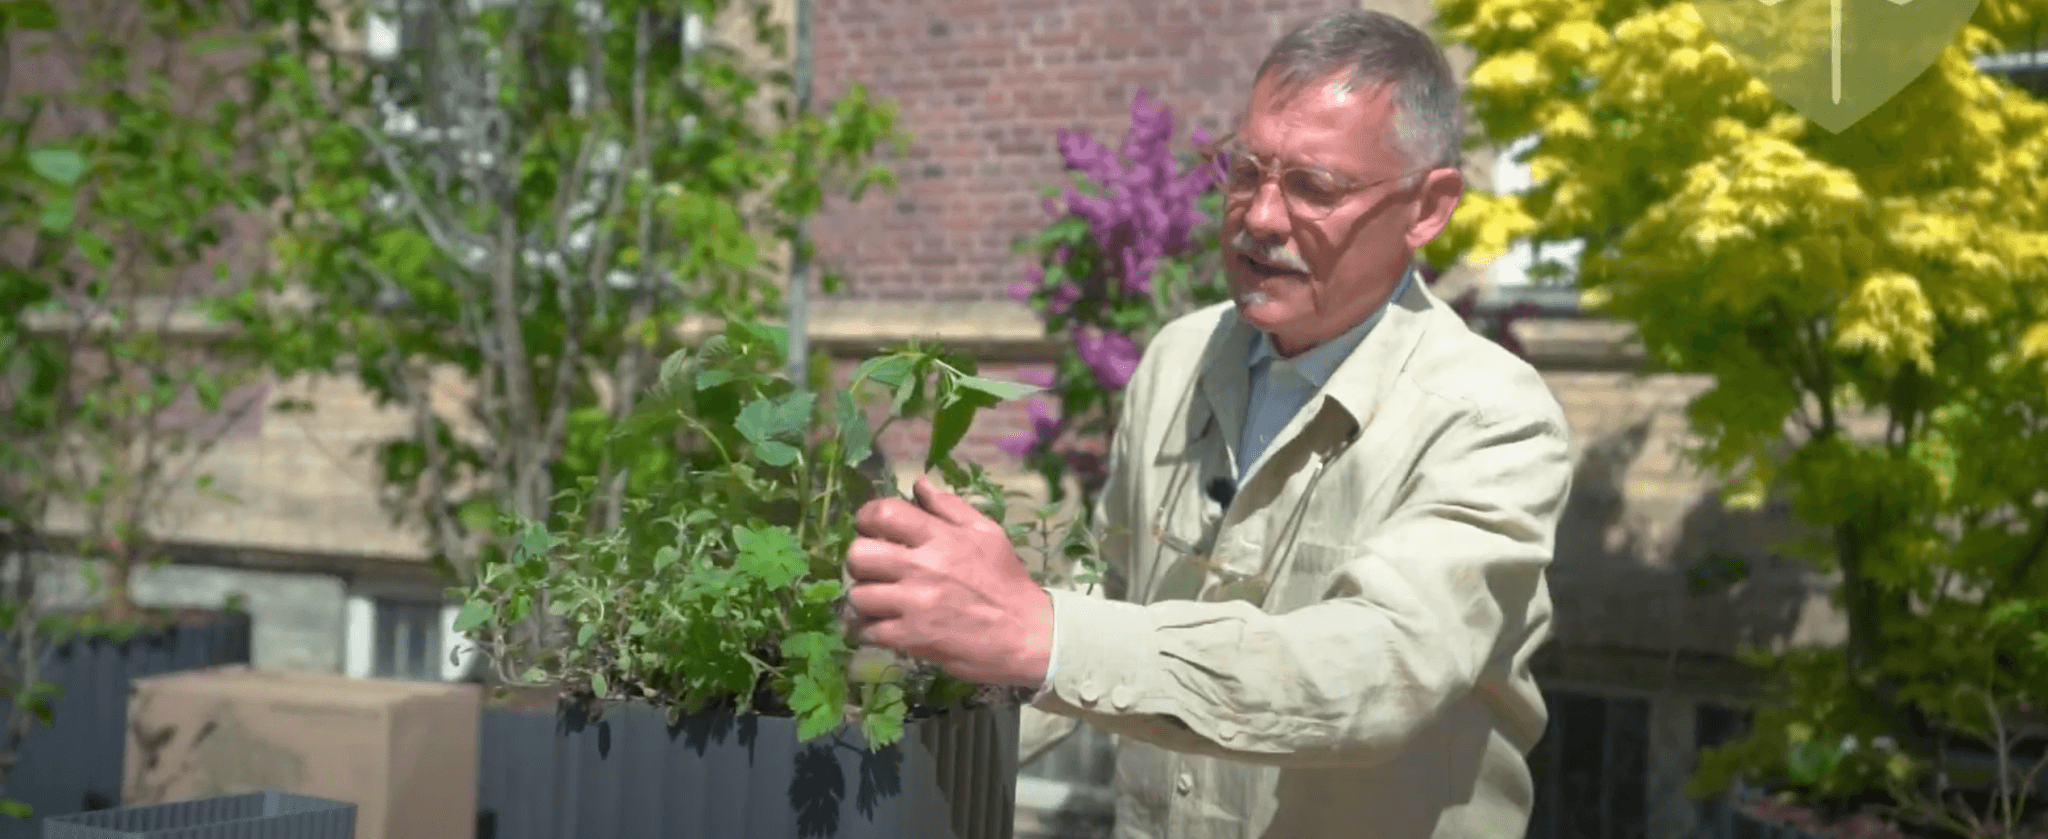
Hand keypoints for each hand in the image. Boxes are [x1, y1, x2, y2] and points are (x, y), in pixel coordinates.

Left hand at [845, 479, 1053, 686]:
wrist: (1026, 633)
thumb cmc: (1005, 581)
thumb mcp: (987, 534)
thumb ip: (950, 507)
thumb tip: (918, 486)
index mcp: (940, 537)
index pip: (882, 513)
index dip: (866, 518)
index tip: (870, 528)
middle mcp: (922, 567)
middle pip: (858, 554)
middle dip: (860, 561)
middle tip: (874, 569)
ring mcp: (914, 604)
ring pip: (858, 595)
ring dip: (864, 598)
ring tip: (879, 601)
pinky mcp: (912, 637)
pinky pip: (868, 630)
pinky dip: (870, 629)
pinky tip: (884, 626)